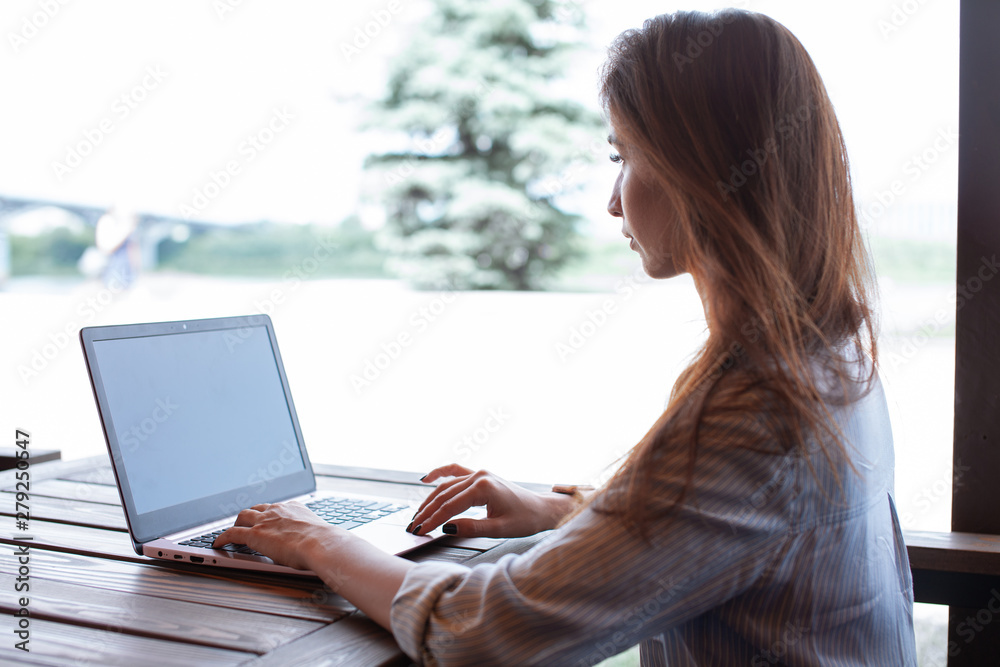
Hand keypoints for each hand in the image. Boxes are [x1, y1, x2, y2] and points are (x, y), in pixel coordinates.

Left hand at [213, 501, 340, 571]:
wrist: (321, 544)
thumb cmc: (324, 542)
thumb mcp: (318, 533)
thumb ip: (311, 534)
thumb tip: (318, 544)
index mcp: (294, 508)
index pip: (276, 507)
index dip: (268, 514)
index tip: (267, 519)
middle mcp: (277, 510)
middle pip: (257, 508)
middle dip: (250, 515)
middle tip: (246, 524)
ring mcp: (265, 520)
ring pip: (243, 516)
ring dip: (236, 523)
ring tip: (232, 532)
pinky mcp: (254, 534)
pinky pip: (232, 533)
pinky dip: (223, 537)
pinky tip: (218, 544)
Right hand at [408, 464, 576, 537]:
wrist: (541, 509)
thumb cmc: (526, 519)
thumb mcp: (499, 530)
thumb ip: (472, 528)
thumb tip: (447, 528)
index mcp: (484, 488)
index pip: (450, 506)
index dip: (433, 520)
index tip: (420, 532)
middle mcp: (480, 476)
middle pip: (444, 495)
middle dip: (427, 512)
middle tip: (413, 527)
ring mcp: (479, 473)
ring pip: (446, 486)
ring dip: (430, 500)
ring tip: (417, 515)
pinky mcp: (480, 476)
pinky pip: (455, 472)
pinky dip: (440, 474)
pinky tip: (426, 480)